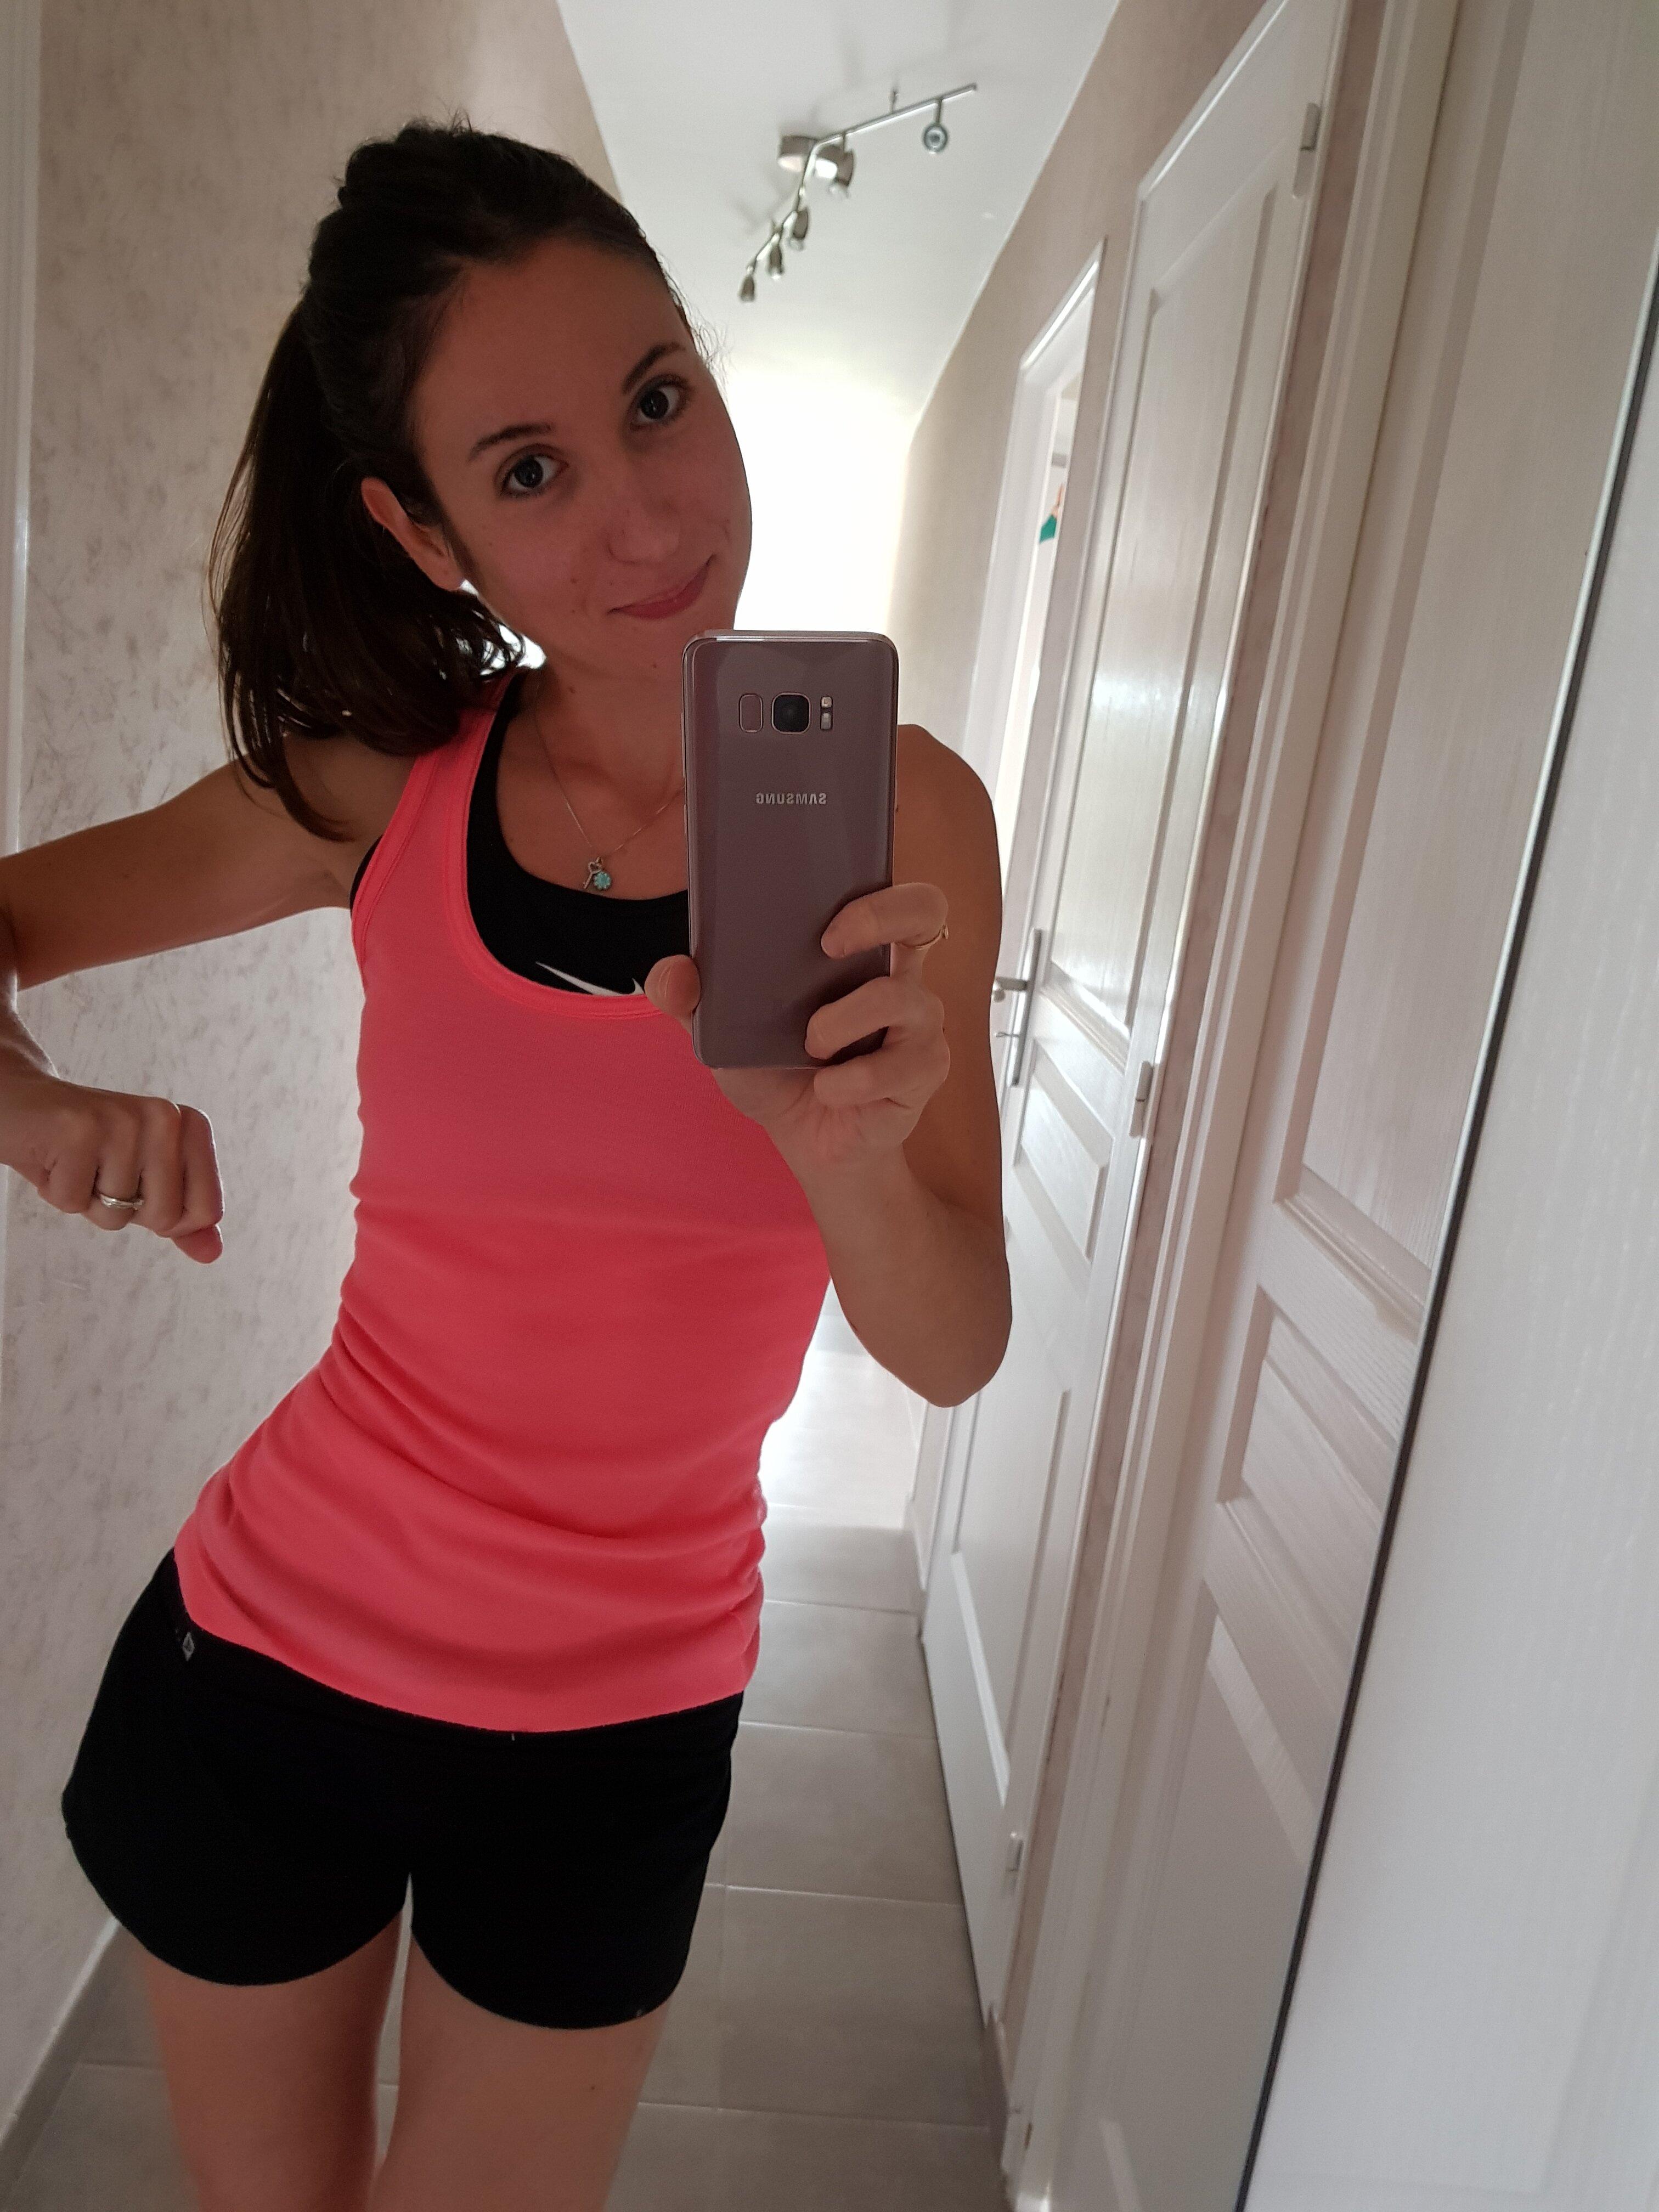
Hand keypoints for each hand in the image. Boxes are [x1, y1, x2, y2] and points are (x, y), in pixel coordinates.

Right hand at [0, 1069, 224, 1261]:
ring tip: (76, 1163)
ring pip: (117, 1214)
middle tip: (100, 1172)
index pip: (206, 1211)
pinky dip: (57, 1192)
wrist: (22, 1104)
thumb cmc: (85, 1147)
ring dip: (87, 1201)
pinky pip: (75, 1202)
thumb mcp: (140, 1181)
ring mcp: (124, 1122)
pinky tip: (54, 1158)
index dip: (165, 1218)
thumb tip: (212, 1252)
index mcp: (190, 1127)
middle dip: (124, 1210)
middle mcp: (165, 1118)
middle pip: (163, 1218)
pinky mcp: (79, 1131)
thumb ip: (181, 1215)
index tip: (138, 1186)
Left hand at [644, 882, 951, 1179]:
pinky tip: (829, 1091)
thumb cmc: (775, 1070)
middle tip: (830, 946)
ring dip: (841, 1022)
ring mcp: (917, 1023)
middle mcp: (896, 975)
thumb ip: (692, 998)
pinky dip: (852, 1082)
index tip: (824, 925)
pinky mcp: (923, 1071)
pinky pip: (901, 1065)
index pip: (889, 892)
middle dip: (882, 916)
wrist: (804, 1140)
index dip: (874, 892)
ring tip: (810, 1047)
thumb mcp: (722, 1032)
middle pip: (927, 911)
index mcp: (855, 950)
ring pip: (900, 997)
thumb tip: (673, 973)